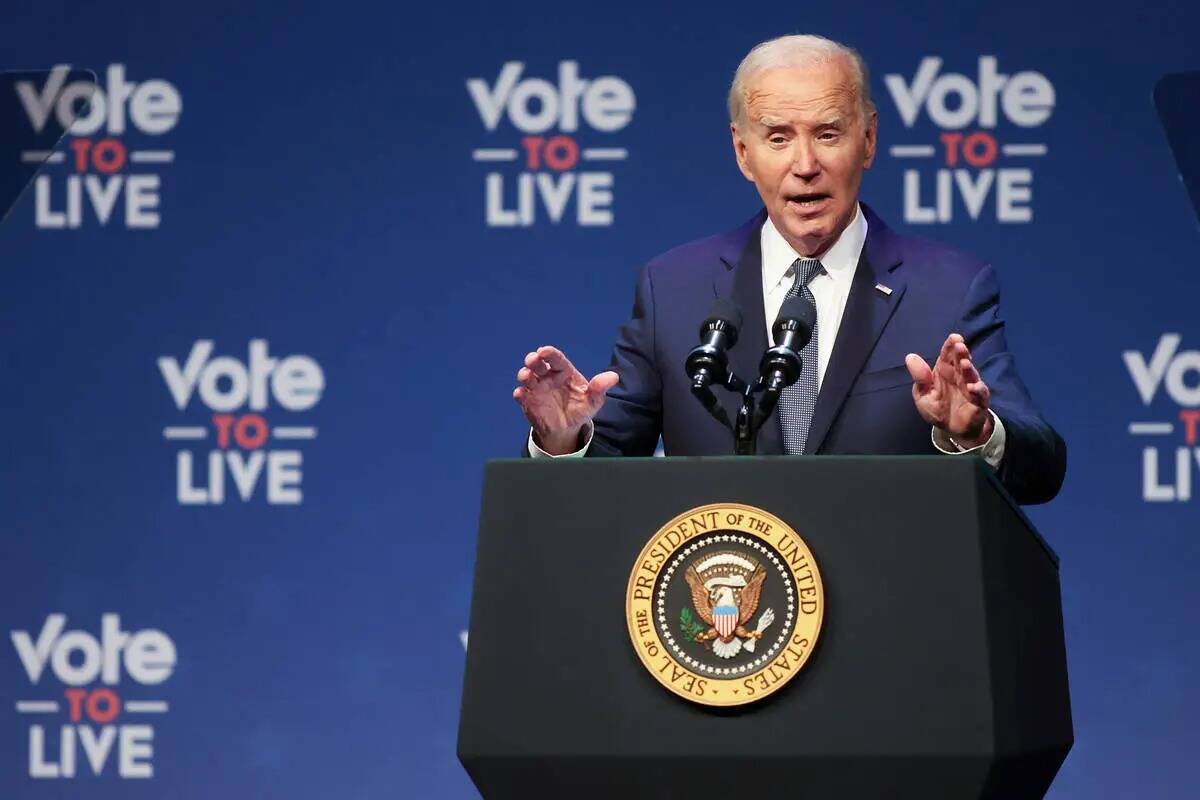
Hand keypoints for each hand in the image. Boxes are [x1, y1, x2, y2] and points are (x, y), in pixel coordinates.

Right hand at [512, 346, 618, 454]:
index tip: (544, 351)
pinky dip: (520, 393)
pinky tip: (520, 394)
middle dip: (533, 360)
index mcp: (563, 372)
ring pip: (527, 377)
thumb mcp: (593, 400)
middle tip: (532, 360)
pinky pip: (521, 395)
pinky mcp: (528, 401)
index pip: (556, 359)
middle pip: (538, 364)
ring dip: (524, 374)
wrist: (567, 429)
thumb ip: (600, 388)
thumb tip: (613, 377)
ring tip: (526, 376)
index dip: (549, 353)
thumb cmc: (580, 409)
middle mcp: (547, 376)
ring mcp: (536, 388)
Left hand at [905, 333, 993, 447]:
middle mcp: (959, 376)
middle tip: (960, 346)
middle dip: (961, 353)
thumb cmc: (937, 408)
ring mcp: (970, 388)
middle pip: (961, 361)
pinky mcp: (978, 402)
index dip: (950, 346)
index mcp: (944, 371)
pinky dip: (978, 390)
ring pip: (971, 375)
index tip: (954, 337)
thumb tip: (910, 356)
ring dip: (969, 369)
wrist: (951, 429)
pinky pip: (980, 395)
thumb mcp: (923, 394)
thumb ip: (920, 378)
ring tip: (965, 364)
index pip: (948, 355)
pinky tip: (972, 387)